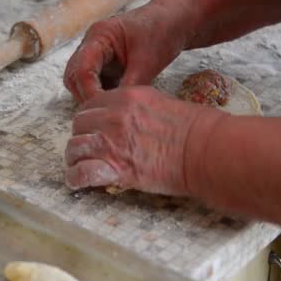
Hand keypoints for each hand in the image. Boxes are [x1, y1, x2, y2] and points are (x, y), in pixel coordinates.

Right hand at [63, 0, 198, 102]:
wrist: (174, 20)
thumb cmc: (162, 31)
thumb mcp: (148, 61)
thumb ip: (130, 85)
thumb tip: (118, 110)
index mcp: (99, 36)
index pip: (81, 69)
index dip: (89, 92)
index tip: (104, 109)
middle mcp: (92, 45)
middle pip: (74, 77)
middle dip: (87, 96)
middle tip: (106, 113)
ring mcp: (97, 55)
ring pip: (82, 82)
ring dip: (93, 96)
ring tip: (113, 109)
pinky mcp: (105, 65)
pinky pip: (96, 84)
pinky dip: (103, 95)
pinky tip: (117, 103)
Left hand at [64, 86, 226, 195]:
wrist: (205, 150)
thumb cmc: (194, 127)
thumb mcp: (160, 103)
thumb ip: (136, 107)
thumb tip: (126, 118)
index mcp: (125, 97)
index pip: (91, 105)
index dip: (89, 119)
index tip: (93, 129)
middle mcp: (114, 117)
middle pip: (79, 124)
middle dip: (81, 136)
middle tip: (88, 148)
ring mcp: (112, 142)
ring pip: (75, 147)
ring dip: (75, 157)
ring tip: (79, 165)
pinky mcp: (116, 168)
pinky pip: (82, 173)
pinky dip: (76, 179)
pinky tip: (77, 182)